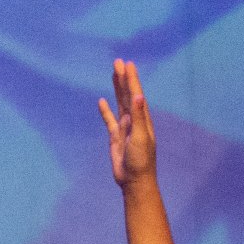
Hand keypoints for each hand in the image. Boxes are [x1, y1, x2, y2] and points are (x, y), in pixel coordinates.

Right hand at [99, 58, 155, 187]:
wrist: (134, 181)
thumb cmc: (140, 161)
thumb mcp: (140, 138)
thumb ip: (139, 117)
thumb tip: (139, 96)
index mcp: (142, 120)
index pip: (136, 95)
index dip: (132, 80)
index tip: (128, 64)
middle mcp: (134, 122)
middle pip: (128, 96)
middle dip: (124, 79)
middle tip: (118, 62)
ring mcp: (125, 129)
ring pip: (119, 104)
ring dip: (117, 90)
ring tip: (113, 74)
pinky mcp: (115, 138)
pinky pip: (109, 120)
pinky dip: (105, 111)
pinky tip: (101, 102)